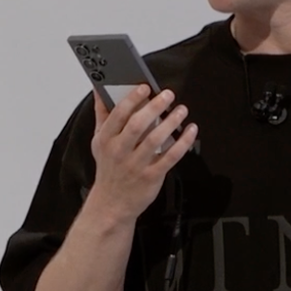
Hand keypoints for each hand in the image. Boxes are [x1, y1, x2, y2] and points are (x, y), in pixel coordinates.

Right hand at [86, 86, 195, 223]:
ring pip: (156, 140)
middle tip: (168, 95)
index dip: (133, 99)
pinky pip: (170, 157)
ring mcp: (136, 165)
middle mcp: (120, 151)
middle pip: (138, 125)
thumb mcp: (99, 141)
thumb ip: (102, 114)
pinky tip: (190, 131)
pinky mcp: (152, 176)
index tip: (145, 87)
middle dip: (154, 107)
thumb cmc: (109, 169)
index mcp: (106, 139)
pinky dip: (183, 143)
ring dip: (171, 122)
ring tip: (181, 110)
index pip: (118, 115)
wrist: (112, 203)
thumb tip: (100, 90)